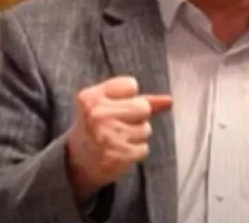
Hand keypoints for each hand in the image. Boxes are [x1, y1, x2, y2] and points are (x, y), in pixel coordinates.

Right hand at [65, 76, 171, 202]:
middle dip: (137, 117)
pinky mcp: (116, 155)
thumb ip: (142, 99)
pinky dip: (135, 151)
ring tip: (117, 139)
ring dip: (136, 136)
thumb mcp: (110, 106)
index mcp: (91, 97)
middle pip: (143, 107)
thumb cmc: (98, 127)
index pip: (131, 85)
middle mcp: (96, 114)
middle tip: (118, 125)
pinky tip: (119, 151)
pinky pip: (143, 149)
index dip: (128, 97)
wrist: (78, 162)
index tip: (114, 107)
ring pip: (145, 129)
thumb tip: (170, 100)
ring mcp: (106, 136)